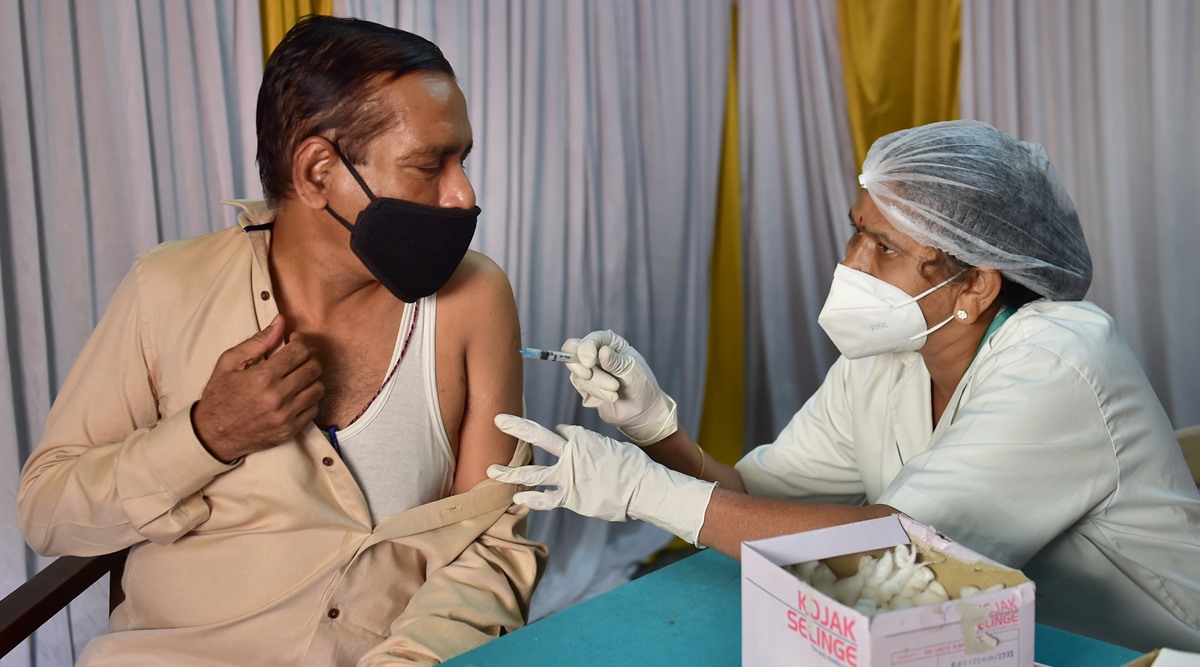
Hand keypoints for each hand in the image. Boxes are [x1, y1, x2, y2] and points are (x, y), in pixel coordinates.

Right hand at [191, 315, 323, 461]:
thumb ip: (258, 341)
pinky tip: (296, 394)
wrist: (212, 435)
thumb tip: (281, 321)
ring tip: (297, 376)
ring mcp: (285, 416)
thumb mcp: (229, 363)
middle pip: (313, 368)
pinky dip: (309, 399)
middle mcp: (277, 397)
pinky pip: (314, 409)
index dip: (300, 342)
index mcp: (262, 377)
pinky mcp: (290, 431)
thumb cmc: (219, 395)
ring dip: (311, 379)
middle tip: (298, 358)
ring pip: (318, 389)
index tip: (294, 341)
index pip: (299, 351)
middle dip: (308, 358)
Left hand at [487, 414, 714, 545]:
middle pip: (538, 436)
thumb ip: (592, 443)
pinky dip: (530, 500)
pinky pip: (545, 499)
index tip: (565, 439)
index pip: (562, 433)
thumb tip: (574, 435)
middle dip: (517, 427)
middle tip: (498, 419)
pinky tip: (516, 499)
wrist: (643, 487)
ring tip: (491, 470)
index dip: (562, 436)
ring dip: (510, 471)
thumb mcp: (613, 447)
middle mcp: (572, 453)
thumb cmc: (634, 467)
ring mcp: (568, 476)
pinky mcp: (571, 497)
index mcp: (583, 438)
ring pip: (533, 472)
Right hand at [561, 330, 677, 445]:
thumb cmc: (642, 385)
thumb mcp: (632, 370)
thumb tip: (602, 351)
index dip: (585, 349)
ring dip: (596, 384)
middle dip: (581, 366)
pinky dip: (596, 392)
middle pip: (572, 351)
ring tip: (614, 391)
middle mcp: (596, 353)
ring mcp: (589, 369)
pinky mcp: (585, 386)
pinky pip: (581, 386)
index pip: (589, 340)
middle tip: (589, 376)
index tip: (590, 363)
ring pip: (578, 373)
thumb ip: (615, 362)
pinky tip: (611, 397)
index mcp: (610, 342)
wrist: (643, 410)